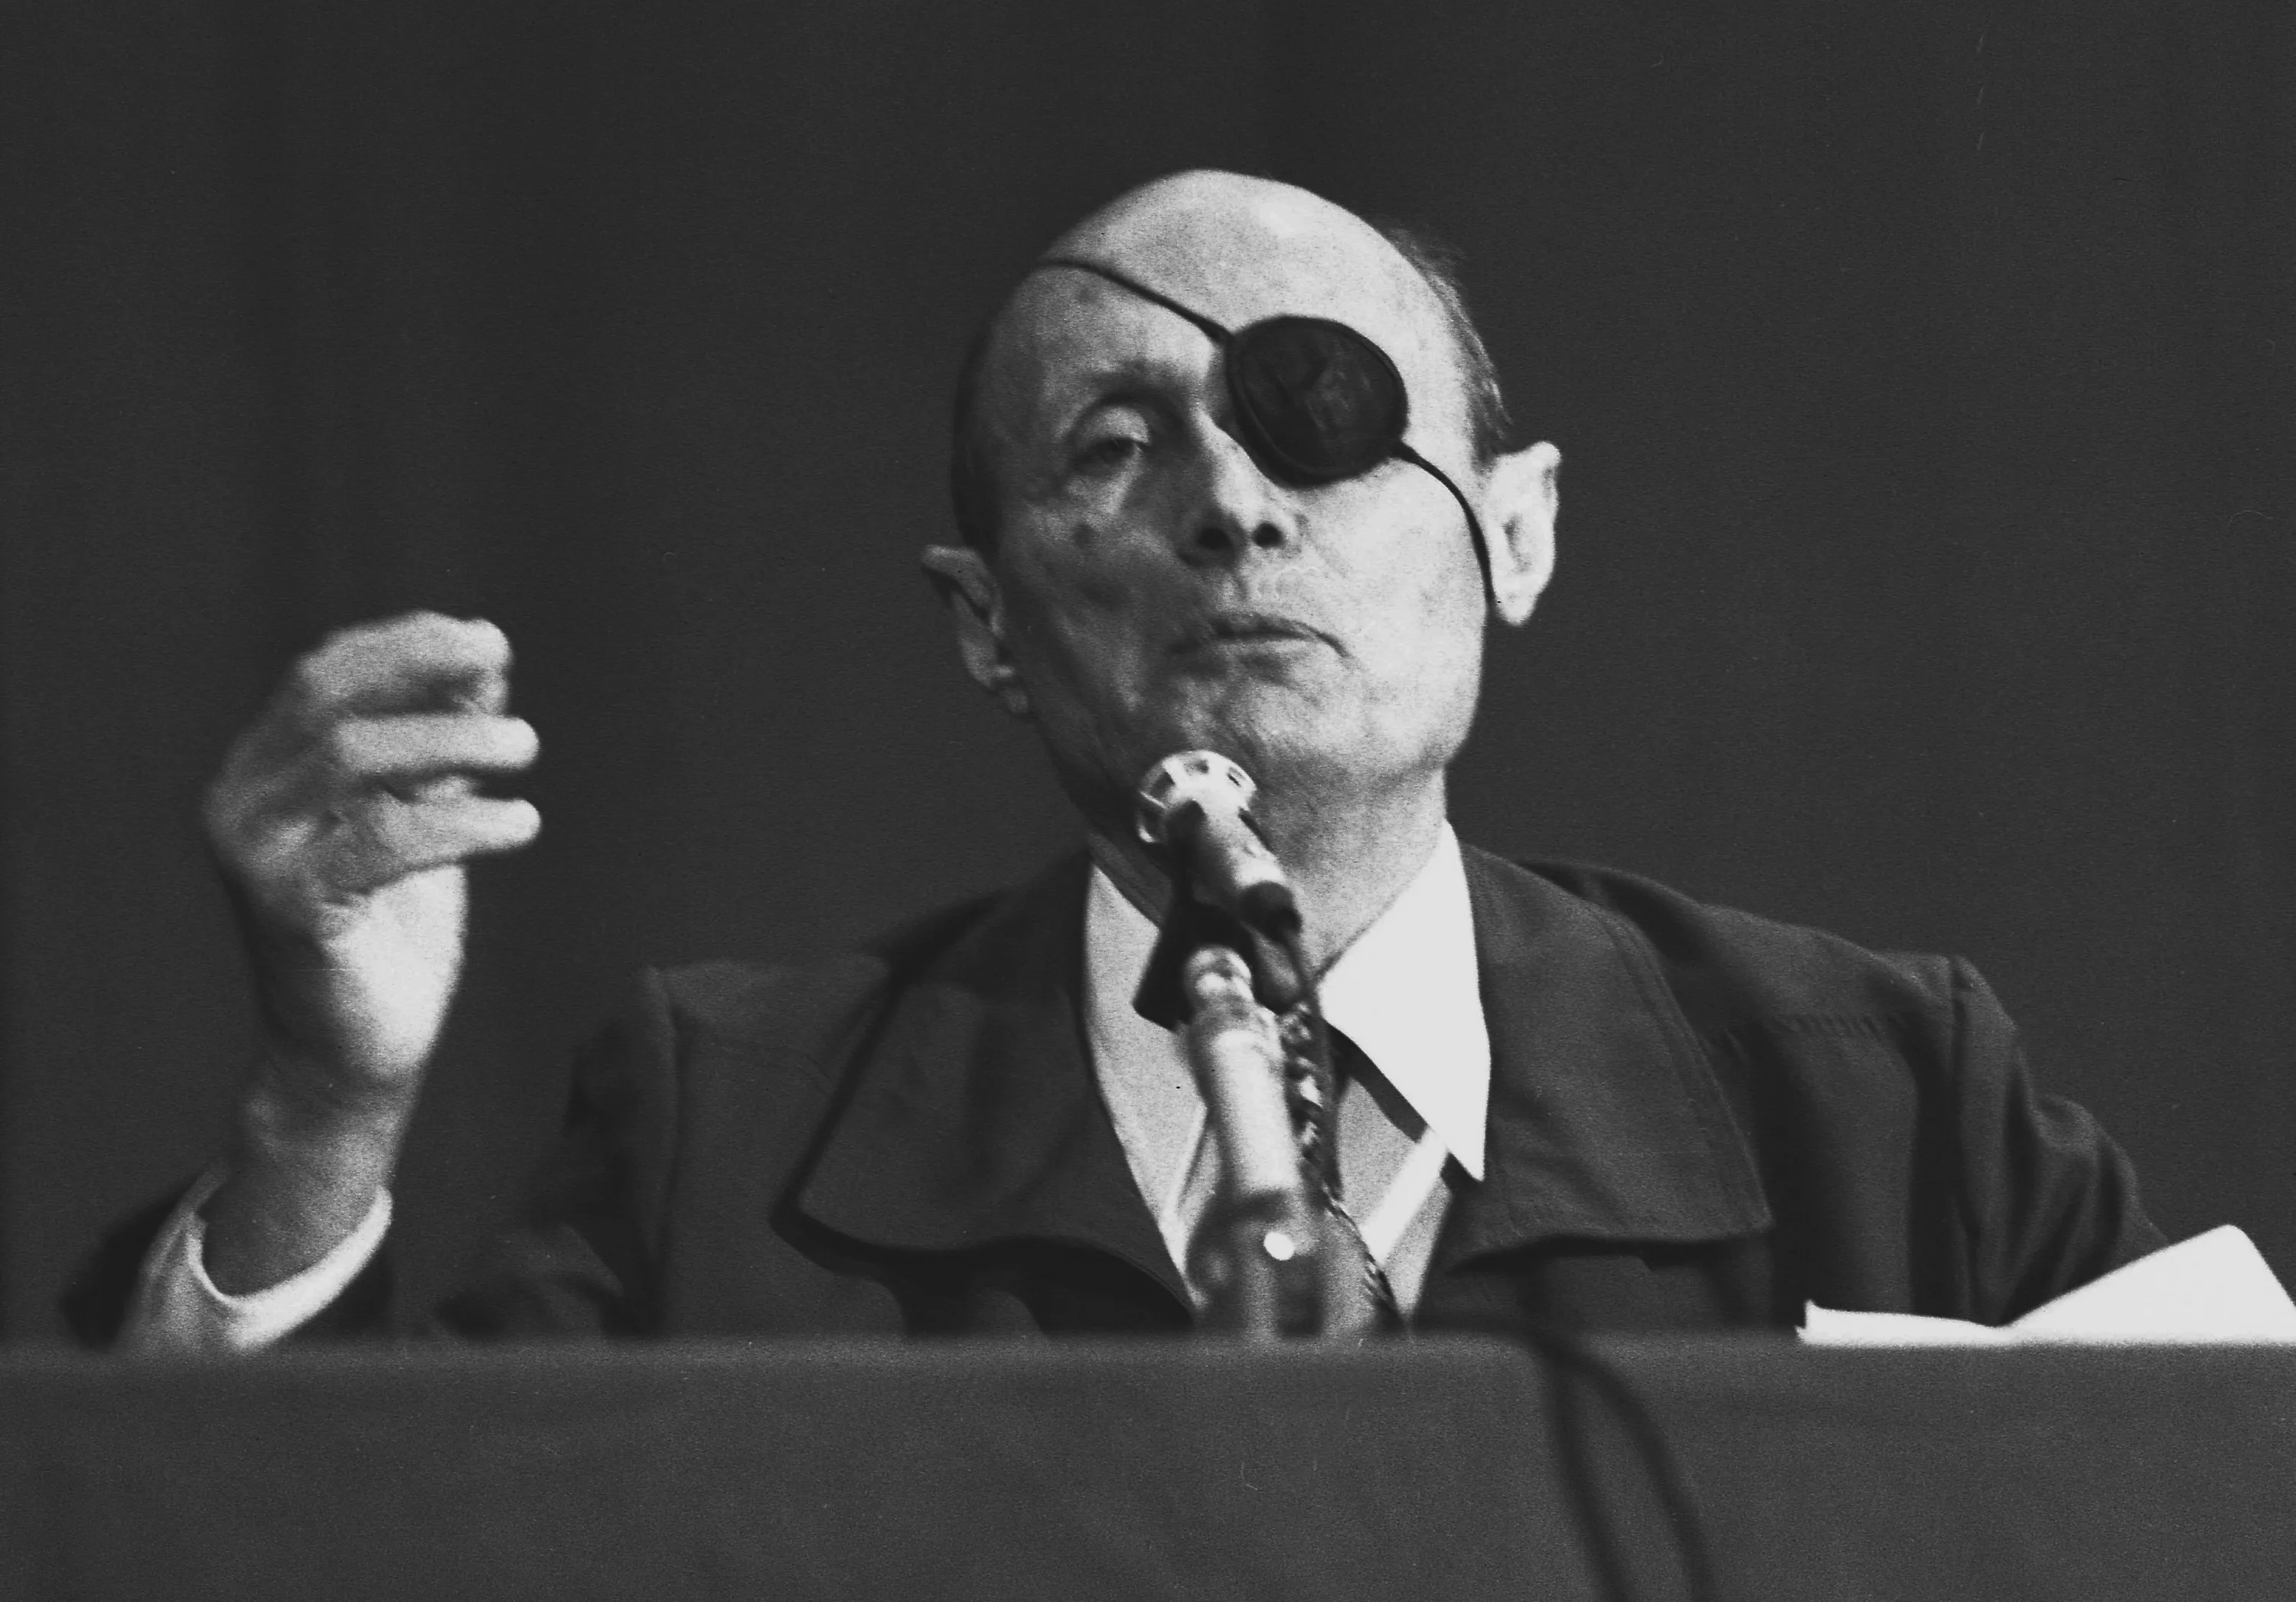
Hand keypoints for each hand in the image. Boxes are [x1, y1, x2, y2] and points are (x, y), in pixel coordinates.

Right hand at [206, 612, 539, 1109]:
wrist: (359, 1052)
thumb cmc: (395, 929)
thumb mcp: (422, 812)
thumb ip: (441, 742)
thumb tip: (486, 655)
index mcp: (261, 769)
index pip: (322, 674)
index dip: (405, 644)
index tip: (489, 641)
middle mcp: (239, 800)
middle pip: (329, 698)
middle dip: (424, 673)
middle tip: (508, 679)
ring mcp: (254, 853)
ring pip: (352, 757)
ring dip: (453, 740)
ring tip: (527, 749)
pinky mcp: (287, 907)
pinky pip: (383, 839)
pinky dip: (463, 822)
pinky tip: (519, 825)